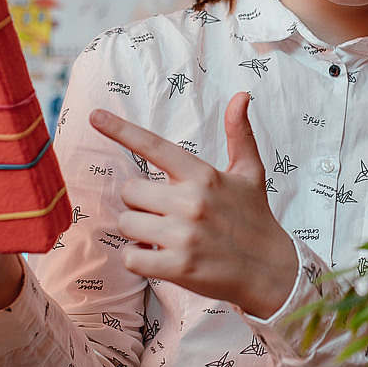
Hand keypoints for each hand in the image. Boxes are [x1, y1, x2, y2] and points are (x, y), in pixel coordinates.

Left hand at [89, 93, 297, 319]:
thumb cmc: (255, 218)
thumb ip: (239, 133)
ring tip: (163, 236)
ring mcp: (183, 236)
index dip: (121, 130)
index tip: (95, 116)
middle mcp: (191, 202)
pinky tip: (157, 257)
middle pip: (130, 191)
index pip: (154, 146)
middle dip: (140, 203)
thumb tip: (242, 95)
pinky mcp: (177, 267)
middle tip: (163, 212)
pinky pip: (130, 257)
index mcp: (203, 175)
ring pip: (126, 224)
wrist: (272, 271)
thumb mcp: (250, 173)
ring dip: (138, 231)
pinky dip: (137, 258)